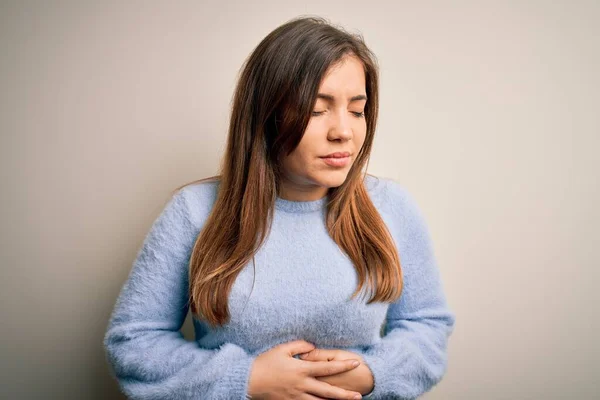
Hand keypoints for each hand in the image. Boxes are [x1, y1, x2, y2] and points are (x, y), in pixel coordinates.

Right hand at [247, 340, 363, 398]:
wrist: (248, 381)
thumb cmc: (265, 363)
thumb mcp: (282, 349)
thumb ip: (300, 346)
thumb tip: (313, 347)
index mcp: (301, 370)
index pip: (327, 367)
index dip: (343, 365)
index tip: (356, 363)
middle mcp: (301, 385)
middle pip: (328, 391)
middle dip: (344, 394)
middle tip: (359, 396)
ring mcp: (296, 397)